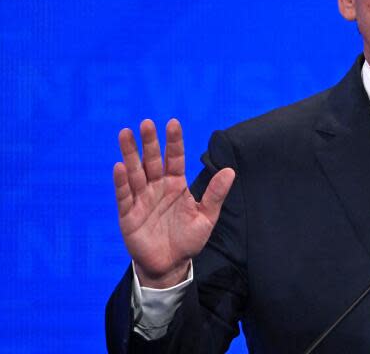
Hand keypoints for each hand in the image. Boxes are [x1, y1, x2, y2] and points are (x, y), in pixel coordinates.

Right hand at [113, 118, 234, 287]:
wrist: (171, 265)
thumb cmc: (189, 240)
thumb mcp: (206, 217)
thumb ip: (216, 194)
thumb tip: (230, 171)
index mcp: (176, 185)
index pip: (175, 158)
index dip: (174, 142)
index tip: (173, 123)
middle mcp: (157, 187)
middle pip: (152, 160)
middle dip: (149, 142)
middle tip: (146, 123)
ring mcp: (142, 199)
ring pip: (135, 172)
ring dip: (130, 154)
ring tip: (125, 133)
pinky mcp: (128, 214)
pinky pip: (124, 195)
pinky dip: (121, 182)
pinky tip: (119, 166)